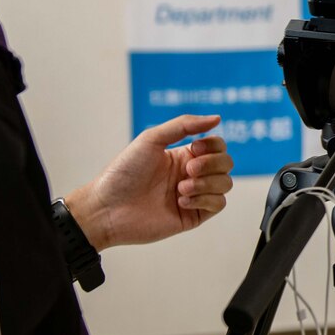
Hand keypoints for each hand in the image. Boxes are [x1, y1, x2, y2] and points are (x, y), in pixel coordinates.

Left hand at [64, 114, 233, 249]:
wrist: (108, 207)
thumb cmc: (124, 172)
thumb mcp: (151, 139)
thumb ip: (184, 125)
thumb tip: (217, 118)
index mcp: (183, 155)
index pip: (217, 146)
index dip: (213, 145)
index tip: (194, 148)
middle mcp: (191, 175)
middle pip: (226, 163)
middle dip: (211, 164)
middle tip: (188, 170)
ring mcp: (194, 196)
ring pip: (225, 184)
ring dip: (206, 183)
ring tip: (180, 188)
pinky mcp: (193, 216)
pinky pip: (218, 204)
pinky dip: (204, 199)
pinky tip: (181, 201)